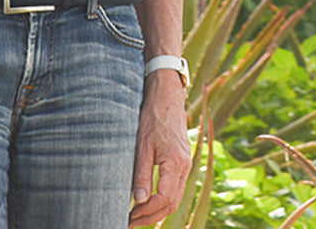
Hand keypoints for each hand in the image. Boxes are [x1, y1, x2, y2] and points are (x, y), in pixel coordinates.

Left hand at [127, 74, 191, 225]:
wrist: (167, 99)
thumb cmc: (153, 118)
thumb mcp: (142, 145)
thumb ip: (141, 173)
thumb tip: (138, 199)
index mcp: (176, 163)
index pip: (164, 198)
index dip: (146, 211)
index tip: (129, 216)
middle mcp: (185, 167)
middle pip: (172, 204)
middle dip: (150, 217)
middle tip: (129, 222)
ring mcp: (186, 165)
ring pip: (175, 199)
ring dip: (157, 212)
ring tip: (136, 217)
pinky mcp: (182, 163)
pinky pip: (176, 189)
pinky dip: (163, 201)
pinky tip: (147, 203)